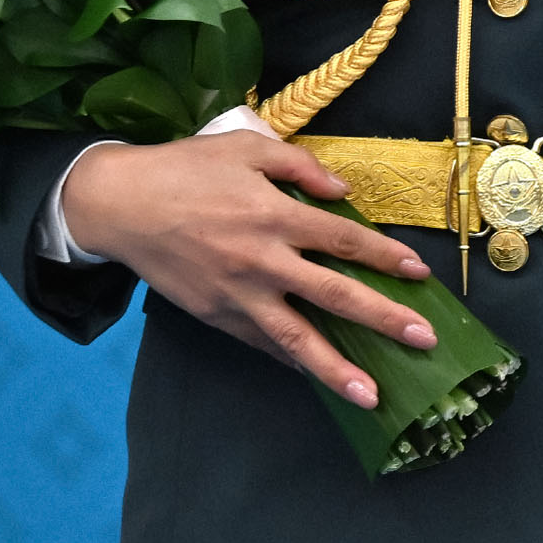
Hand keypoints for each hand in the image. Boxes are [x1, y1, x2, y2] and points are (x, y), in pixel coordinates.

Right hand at [56, 131, 438, 406]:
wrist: (119, 205)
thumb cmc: (186, 169)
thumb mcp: (246, 147)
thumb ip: (301, 166)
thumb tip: (344, 192)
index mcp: (274, 215)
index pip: (344, 241)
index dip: (385, 258)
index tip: (420, 275)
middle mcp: (262, 261)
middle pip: (333, 296)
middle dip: (383, 319)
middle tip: (423, 340)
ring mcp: (237, 295)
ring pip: (295, 339)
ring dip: (336, 369)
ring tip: (371, 396)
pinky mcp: (215, 315)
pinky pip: (261, 343)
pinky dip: (290, 361)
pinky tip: (316, 377)